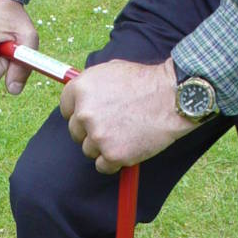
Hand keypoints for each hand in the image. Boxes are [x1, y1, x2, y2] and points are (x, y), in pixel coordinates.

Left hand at [59, 57, 195, 173]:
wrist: (172, 97)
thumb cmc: (145, 82)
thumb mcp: (111, 71)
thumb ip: (91, 87)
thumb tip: (79, 99)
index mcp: (81, 89)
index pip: (65, 109)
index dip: (78, 114)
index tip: (89, 118)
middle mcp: (84, 113)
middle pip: (75, 132)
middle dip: (90, 132)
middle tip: (112, 126)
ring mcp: (97, 136)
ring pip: (89, 150)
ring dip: (103, 147)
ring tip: (125, 133)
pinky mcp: (112, 155)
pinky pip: (103, 166)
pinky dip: (114, 162)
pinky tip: (128, 147)